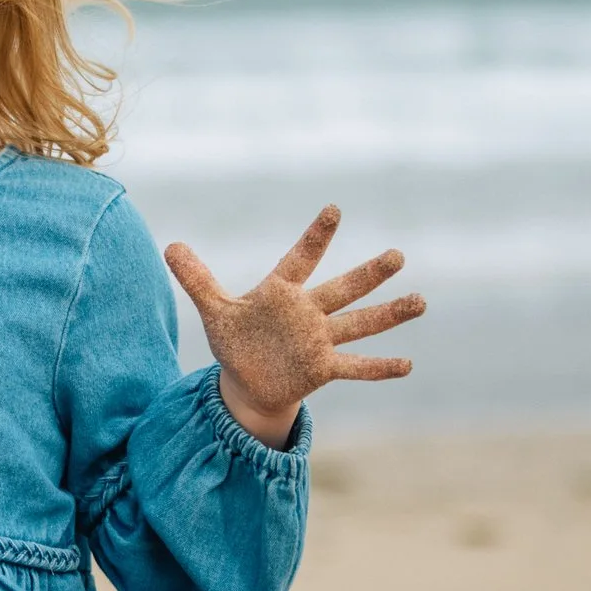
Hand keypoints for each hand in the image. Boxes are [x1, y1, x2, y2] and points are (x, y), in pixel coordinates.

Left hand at [164, 206, 424, 448]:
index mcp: (282, 292)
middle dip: (369, 274)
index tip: (333, 211)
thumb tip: (169, 244)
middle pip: (342, 289)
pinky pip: (356, 366)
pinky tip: (408, 365)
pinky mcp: (323, 367)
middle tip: (397, 255)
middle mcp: (308, 312)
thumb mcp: (214, 310)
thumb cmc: (236, 340)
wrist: (248, 380)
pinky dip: (379, 367)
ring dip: (389, 314)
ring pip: (359, 323)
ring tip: (420, 300)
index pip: (300, 259)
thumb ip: (196, 278)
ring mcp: (320, 339)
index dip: (315, 238)